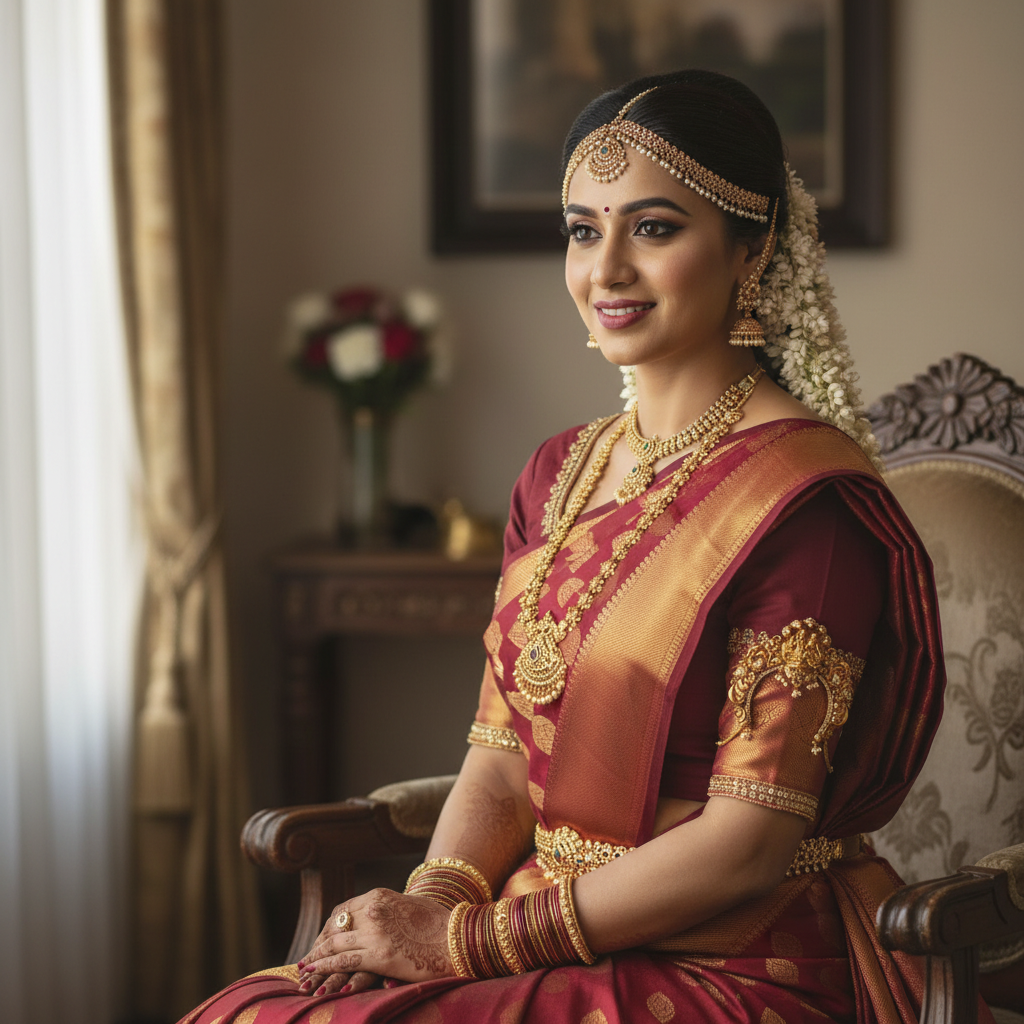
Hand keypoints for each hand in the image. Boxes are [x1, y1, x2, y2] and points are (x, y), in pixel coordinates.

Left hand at [298, 889, 452, 995]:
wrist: (458, 939)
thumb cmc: (440, 924)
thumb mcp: (410, 905)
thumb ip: (390, 909)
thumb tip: (380, 917)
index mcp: (380, 895)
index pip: (344, 910)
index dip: (330, 926)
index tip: (323, 937)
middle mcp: (373, 910)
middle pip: (335, 926)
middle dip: (319, 942)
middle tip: (310, 954)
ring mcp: (374, 932)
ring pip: (334, 945)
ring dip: (316, 957)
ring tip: (305, 966)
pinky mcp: (378, 956)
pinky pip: (343, 962)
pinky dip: (324, 967)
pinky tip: (313, 971)